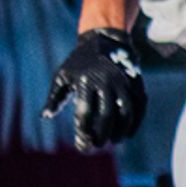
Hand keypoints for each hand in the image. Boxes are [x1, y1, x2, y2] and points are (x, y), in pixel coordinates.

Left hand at [44, 29, 148, 149]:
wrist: (105, 40)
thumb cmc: (78, 62)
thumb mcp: (62, 76)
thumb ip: (54, 98)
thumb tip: (46, 117)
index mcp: (85, 81)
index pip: (85, 113)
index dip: (83, 132)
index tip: (82, 146)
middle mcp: (106, 81)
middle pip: (106, 115)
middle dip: (101, 134)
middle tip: (97, 145)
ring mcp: (124, 82)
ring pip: (126, 112)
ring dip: (121, 131)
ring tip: (113, 141)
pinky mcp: (136, 83)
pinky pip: (139, 106)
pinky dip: (135, 122)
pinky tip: (128, 134)